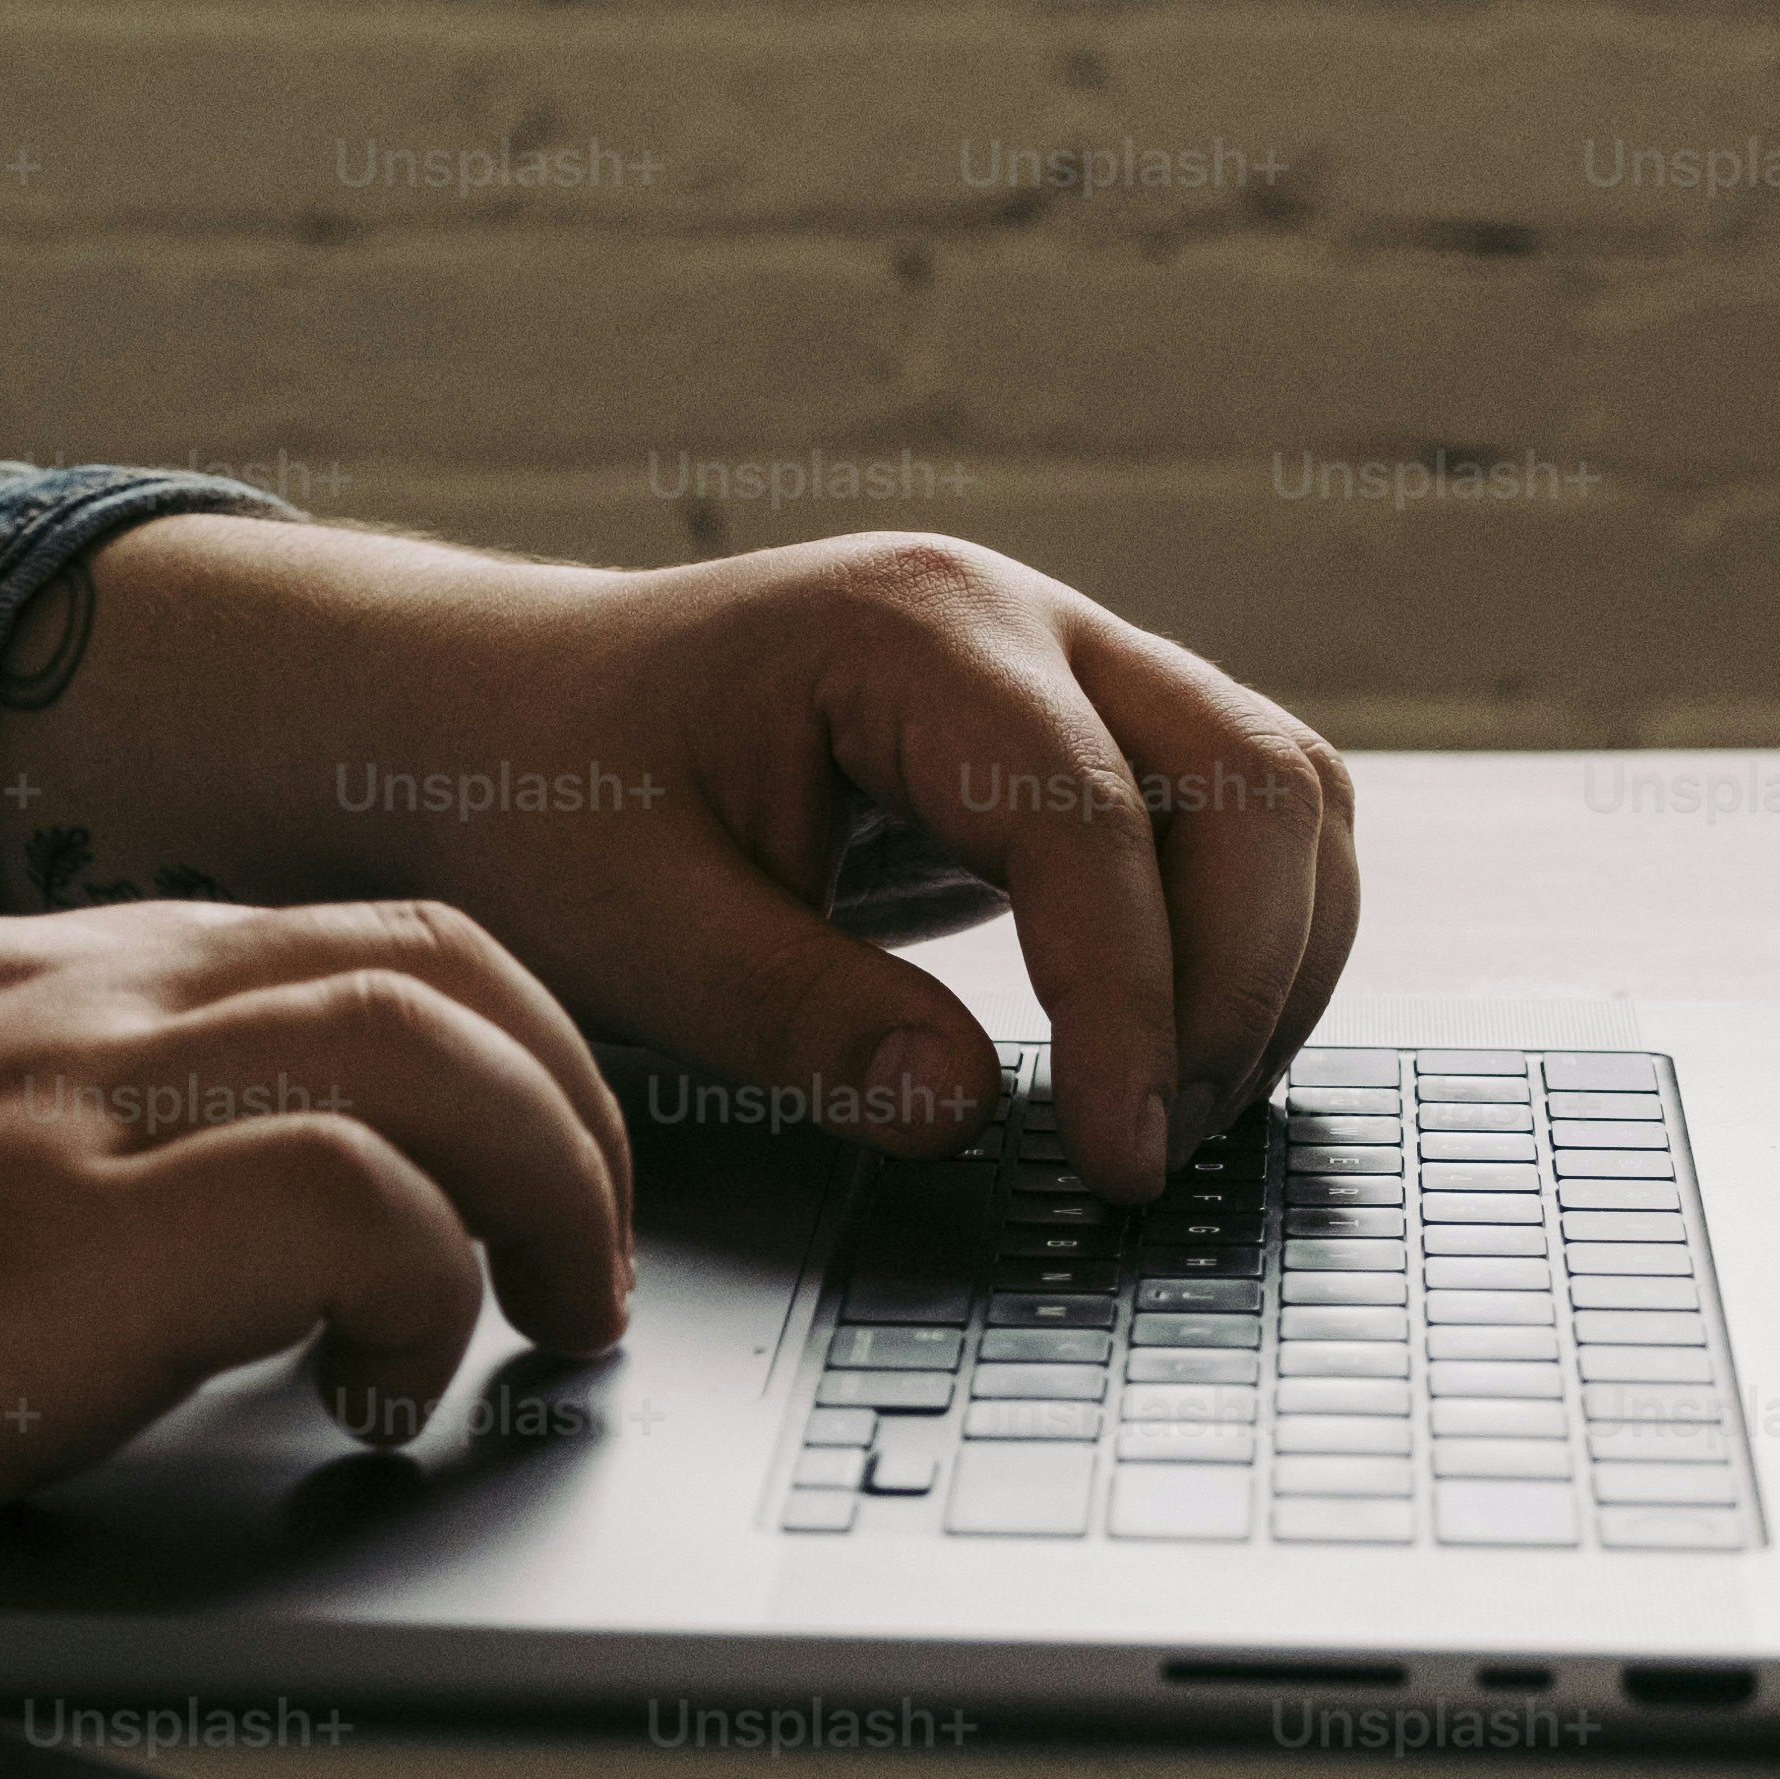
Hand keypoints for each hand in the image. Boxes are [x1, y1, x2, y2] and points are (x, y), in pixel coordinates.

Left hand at [0, 523, 1359, 1204]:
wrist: (495, 709)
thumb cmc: (540, 790)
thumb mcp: (624, 923)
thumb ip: (793, 1017)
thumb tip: (963, 1114)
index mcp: (908, 633)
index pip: (1094, 820)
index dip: (1132, 1004)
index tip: (1117, 1159)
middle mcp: (1023, 619)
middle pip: (1257, 779)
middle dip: (1239, 983)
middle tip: (1146, 1151)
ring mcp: (1069, 664)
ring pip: (1284, 793)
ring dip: (1267, 962)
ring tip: (1167, 1114)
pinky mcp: (1080, 733)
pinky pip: (1237, 823)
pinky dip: (1243, 942)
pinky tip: (1165, 1056)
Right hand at [0, 900, 634, 1634]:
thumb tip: (79, 1274)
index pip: (318, 928)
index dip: (475, 1040)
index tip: (512, 1171)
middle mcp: (41, 1003)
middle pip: (433, 951)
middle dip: (566, 1100)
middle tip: (578, 1263)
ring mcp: (44, 1110)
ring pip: (435, 1040)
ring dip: (545, 1184)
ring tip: (542, 1328)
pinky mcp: (37, 1252)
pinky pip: (351, 1195)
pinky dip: (429, 1285)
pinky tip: (381, 1395)